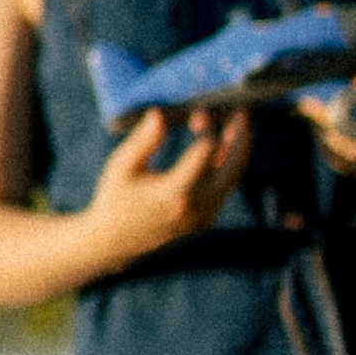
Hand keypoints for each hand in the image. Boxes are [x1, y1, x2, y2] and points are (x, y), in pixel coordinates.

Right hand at [76, 105, 252, 271]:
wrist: (114, 243)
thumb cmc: (115, 199)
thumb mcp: (122, 166)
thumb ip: (144, 141)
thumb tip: (160, 113)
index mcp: (174, 194)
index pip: (205, 152)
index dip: (208, 126)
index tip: (199, 111)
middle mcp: (195, 208)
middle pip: (233, 167)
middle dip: (240, 138)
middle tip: (241, 113)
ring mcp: (203, 218)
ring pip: (233, 179)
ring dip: (237, 151)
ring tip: (235, 124)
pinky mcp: (204, 222)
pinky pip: (224, 190)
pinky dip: (227, 166)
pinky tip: (222, 146)